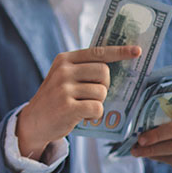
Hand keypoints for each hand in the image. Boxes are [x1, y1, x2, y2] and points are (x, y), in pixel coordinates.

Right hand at [17, 45, 141, 158]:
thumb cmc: (55, 98)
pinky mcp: (67, 107)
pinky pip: (97, 108)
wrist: (34, 121)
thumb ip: (82, 69)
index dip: (119, 51)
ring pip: (102, 92)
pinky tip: (85, 117)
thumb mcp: (63, 77)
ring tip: (85, 108)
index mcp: (64, 60)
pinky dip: (96, 115)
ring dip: (99, 103)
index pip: (97, 52)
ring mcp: (64, 89)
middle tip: (94, 95)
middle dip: (105, 85)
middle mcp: (63, 71)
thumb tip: (115, 67)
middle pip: (104, 72)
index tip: (137, 51)